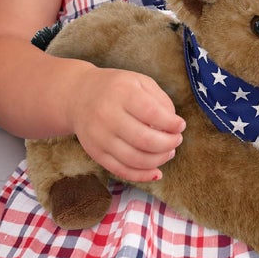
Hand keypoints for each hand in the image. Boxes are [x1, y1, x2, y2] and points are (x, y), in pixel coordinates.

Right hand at [69, 66, 185, 183]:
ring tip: (169, 152)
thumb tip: (174, 125)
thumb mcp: (138, 82)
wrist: (78, 96)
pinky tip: (156, 172)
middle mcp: (107, 115)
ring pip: (135, 159)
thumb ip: (159, 99)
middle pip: (144, 139)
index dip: (171, 123)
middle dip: (168, 143)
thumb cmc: (116, 88)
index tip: (180, 125)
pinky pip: (122, 171)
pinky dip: (143, 175)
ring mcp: (100, 136)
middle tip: (177, 140)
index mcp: (121, 93)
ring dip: (159, 160)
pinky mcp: (96, 153)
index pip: (151, 113)